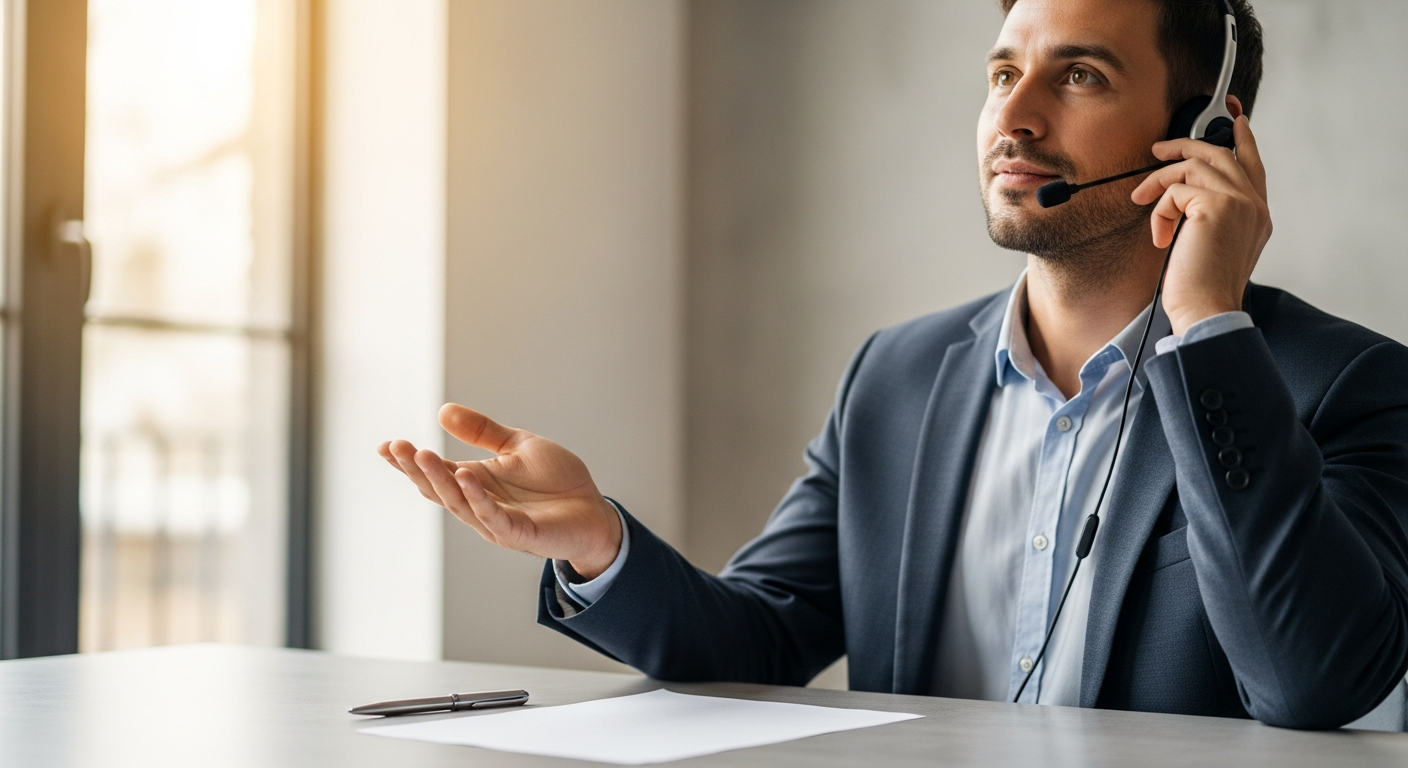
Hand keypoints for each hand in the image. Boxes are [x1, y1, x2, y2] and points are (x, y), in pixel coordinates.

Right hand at [378, 404, 622, 578]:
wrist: (593, 511)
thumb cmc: (557, 482)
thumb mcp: (518, 446)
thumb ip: (482, 432)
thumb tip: (442, 411)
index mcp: (476, 483)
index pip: (435, 472)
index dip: (409, 462)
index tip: (385, 445)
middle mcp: (479, 504)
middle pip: (439, 489)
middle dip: (416, 469)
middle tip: (397, 447)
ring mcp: (497, 522)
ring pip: (460, 504)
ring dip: (440, 480)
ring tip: (422, 455)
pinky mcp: (520, 534)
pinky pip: (493, 517)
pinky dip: (477, 498)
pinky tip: (465, 477)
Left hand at [1131, 114, 1272, 334]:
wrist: (1206, 309)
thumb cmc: (1202, 286)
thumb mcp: (1214, 244)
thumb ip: (1212, 214)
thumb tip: (1185, 196)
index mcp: (1258, 213)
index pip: (1252, 162)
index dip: (1242, 136)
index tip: (1232, 116)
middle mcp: (1254, 204)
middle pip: (1221, 153)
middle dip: (1185, 146)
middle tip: (1158, 149)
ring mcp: (1239, 202)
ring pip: (1194, 165)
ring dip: (1160, 180)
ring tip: (1142, 198)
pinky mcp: (1215, 206)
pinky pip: (1175, 190)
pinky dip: (1159, 211)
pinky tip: (1160, 236)